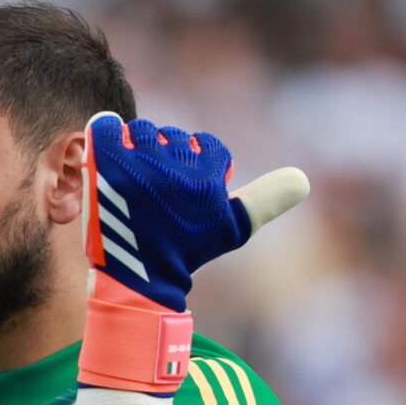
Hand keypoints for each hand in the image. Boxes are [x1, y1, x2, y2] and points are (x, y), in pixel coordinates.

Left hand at [84, 112, 308, 311]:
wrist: (138, 278)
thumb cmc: (186, 254)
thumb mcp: (231, 229)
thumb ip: (265, 200)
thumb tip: (302, 179)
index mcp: (206, 178)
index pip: (205, 146)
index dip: (194, 167)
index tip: (181, 193)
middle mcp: (174, 167)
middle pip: (171, 136)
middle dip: (166, 158)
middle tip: (153, 191)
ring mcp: (135, 166)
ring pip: (141, 131)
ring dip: (137, 149)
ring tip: (132, 181)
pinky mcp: (103, 166)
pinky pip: (104, 127)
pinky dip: (106, 134)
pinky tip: (110, 157)